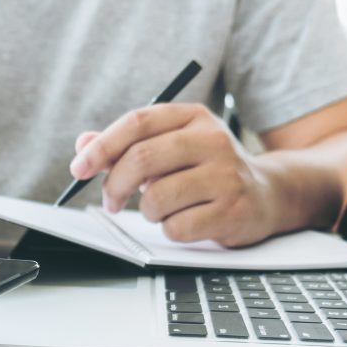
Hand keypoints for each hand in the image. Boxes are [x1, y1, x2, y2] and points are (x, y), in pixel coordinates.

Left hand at [70, 103, 276, 246]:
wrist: (267, 193)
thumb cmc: (208, 169)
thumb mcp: (172, 146)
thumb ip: (128, 145)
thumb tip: (83, 143)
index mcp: (193, 117)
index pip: (137, 123)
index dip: (102, 146)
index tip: (79, 169)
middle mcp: (213, 140)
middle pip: (142, 158)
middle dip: (115, 185)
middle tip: (110, 201)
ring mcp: (226, 175)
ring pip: (156, 198)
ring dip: (148, 211)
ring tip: (163, 208)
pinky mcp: (232, 210)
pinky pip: (176, 227)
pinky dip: (171, 229)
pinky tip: (187, 220)